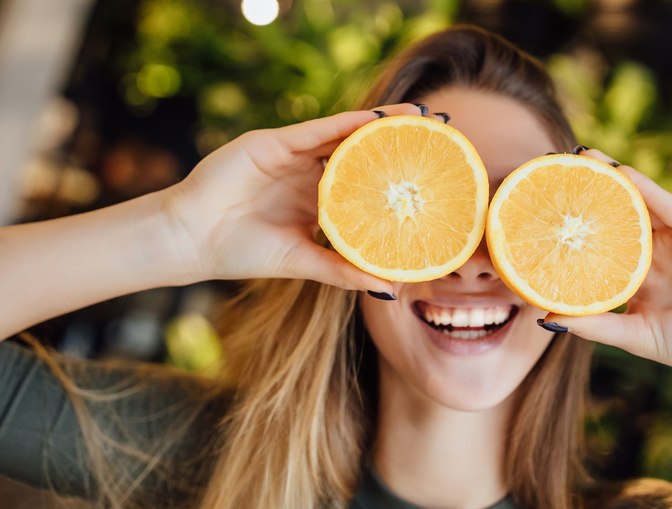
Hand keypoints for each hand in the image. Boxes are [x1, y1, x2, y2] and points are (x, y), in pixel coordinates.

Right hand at [159, 104, 423, 291]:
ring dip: (380, 123)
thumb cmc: (242, 252)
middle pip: (362, 152)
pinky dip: (347, 123)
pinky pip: (318, 130)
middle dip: (397, 144)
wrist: (192, 239)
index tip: (434, 175)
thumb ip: (342, 271)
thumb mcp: (303, 261)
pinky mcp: (274, 143)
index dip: (397, 177)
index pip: (366, 182)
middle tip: (439, 135)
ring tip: (419, 117)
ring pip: (345, 133)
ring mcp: (293, 156)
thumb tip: (388, 289)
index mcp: (317, 199)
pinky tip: (376, 118)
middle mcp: (310, 173)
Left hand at [543, 149, 671, 386]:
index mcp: (636, 275)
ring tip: (585, 157)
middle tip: (558, 165)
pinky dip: (648, 189)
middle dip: (591, 191)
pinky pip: (671, 207)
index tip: (544, 207)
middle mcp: (655, 252)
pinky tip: (625, 173)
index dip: (575, 225)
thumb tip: (545, 318)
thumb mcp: (635, 336)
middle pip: (617, 214)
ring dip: (615, 178)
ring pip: (642, 202)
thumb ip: (595, 326)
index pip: (600, 243)